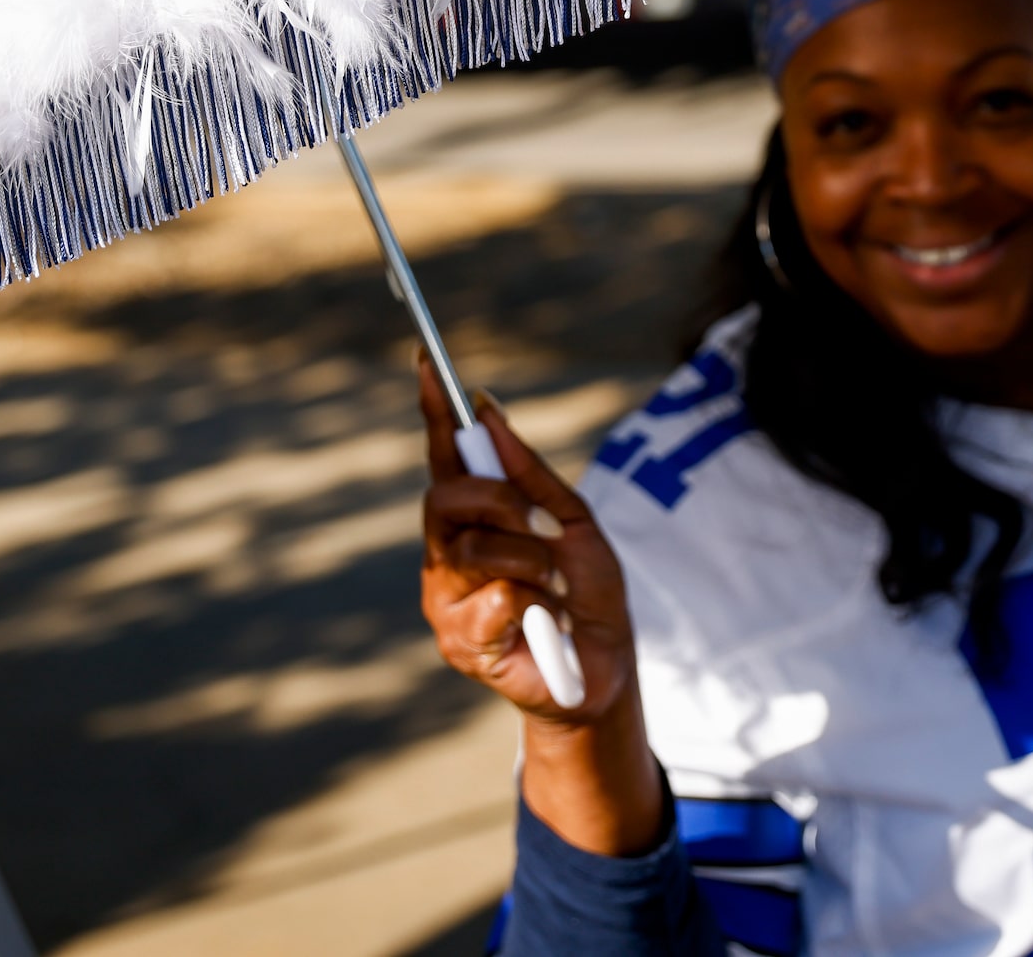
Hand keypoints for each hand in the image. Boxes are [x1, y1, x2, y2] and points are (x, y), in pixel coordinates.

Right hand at [418, 355, 663, 853]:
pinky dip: (533, 600)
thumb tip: (486, 410)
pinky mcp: (459, 642)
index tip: (427, 361)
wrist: (605, 671)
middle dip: (498, 499)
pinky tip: (546, 621)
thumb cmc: (586, 596)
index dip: (434, 410)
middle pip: (445, 497)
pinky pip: (492, 596)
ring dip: (530, 558)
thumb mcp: (571, 521)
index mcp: (474, 520)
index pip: (445, 456)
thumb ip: (529, 472)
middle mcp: (447, 555)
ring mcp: (447, 599)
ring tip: (555, 585)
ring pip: (472, 547)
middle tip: (541, 521)